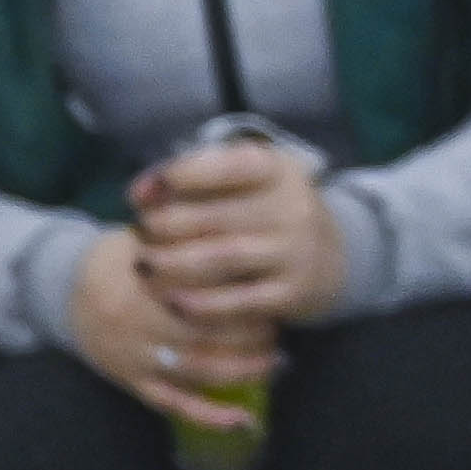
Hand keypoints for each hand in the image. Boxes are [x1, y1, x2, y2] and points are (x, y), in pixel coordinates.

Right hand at [74, 227, 276, 427]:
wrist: (64, 291)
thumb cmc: (119, 260)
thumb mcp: (144, 238)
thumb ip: (183, 236)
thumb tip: (237, 233)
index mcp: (144, 280)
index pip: (204, 287)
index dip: (241, 290)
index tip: (268, 287)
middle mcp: (140, 321)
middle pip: (209, 331)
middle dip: (252, 332)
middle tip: (278, 325)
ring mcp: (137, 357)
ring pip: (200, 370)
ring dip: (245, 369)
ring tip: (276, 361)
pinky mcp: (134, 383)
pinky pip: (175, 405)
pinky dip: (211, 416)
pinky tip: (243, 420)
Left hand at [131, 139, 349, 326]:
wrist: (333, 256)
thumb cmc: (267, 211)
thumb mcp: (246, 180)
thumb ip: (194, 176)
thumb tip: (140, 194)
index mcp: (276, 169)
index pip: (219, 166)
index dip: (172, 178)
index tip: (137, 195)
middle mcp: (291, 207)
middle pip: (212, 216)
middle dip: (164, 226)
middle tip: (139, 235)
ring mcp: (295, 252)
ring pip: (219, 259)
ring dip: (171, 264)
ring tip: (144, 266)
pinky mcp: (292, 293)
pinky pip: (236, 302)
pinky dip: (198, 303)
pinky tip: (172, 300)